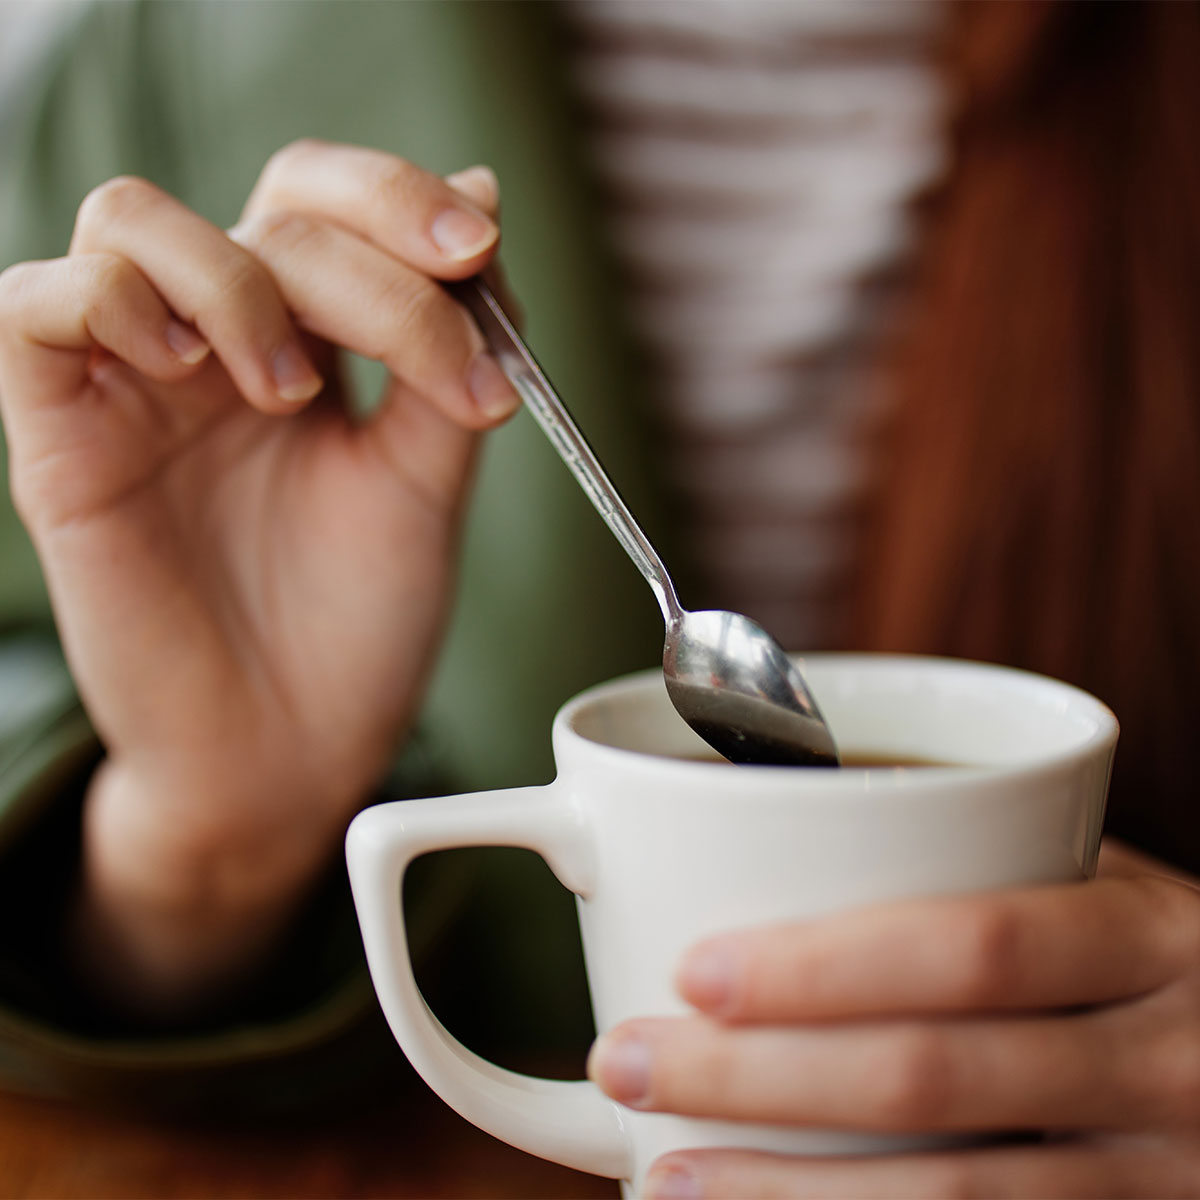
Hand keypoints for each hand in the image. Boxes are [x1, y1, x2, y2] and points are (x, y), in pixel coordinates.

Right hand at [0, 141, 518, 1009]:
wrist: (291, 749)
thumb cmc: (358, 624)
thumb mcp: (425, 478)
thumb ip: (445, 347)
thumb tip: (482, 193)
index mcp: (308, 344)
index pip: (329, 204)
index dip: (402, 201)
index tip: (479, 252)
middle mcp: (217, 344)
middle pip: (265, 207)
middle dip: (365, 256)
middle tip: (430, 354)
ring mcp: (135, 384)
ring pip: (131, 220)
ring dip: (240, 279)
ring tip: (294, 392)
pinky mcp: (61, 438)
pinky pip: (38, 308)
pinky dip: (116, 302)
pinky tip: (195, 370)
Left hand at [588, 840, 1199, 1196]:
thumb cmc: (1171, 965)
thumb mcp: (1117, 890)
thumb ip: (989, 865)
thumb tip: (785, 816)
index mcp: (1148, 936)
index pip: (974, 946)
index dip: (830, 965)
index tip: (695, 969)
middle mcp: (1167, 1063)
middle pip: (937, 1079)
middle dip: (760, 1078)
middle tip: (629, 1059)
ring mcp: (1164, 1179)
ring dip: (791, 1199)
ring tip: (664, 1180)